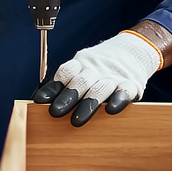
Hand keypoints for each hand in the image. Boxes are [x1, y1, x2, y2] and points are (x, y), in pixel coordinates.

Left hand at [33, 31, 162, 125]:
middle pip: (80, 81)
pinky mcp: (132, 84)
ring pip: (100, 88)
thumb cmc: (100, 67)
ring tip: (77, 120)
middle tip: (55, 112)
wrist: (135, 50)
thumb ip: (62, 82)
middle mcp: (96, 70)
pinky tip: (111, 109)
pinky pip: (125, 91)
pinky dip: (118, 99)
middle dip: (67, 97)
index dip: (53, 86)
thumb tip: (37, 99)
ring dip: (88, 103)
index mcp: (81, 64)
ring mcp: (114, 77)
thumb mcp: (81, 67)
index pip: (66, 72)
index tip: (40, 100)